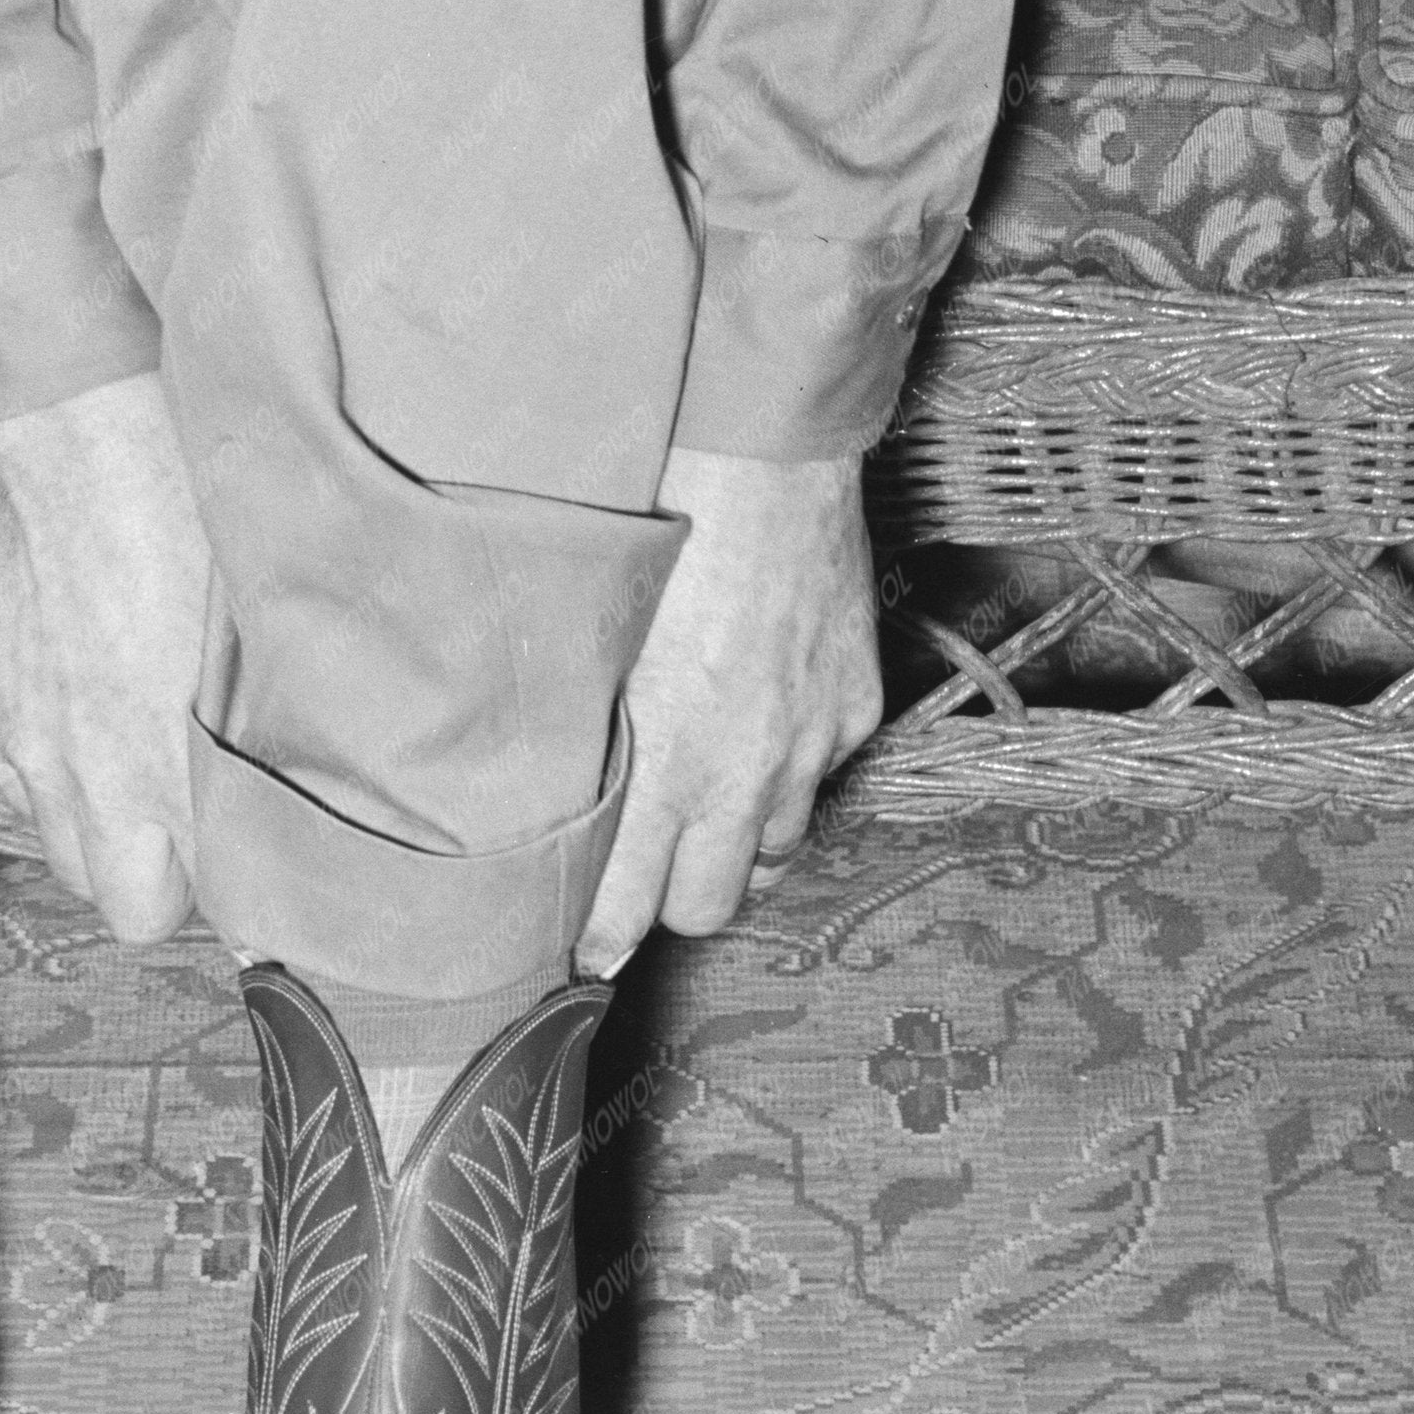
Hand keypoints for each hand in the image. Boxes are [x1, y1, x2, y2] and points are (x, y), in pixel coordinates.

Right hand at [0, 368, 211, 943]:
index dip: (200, 888)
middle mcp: (72, 777)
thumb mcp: (258, 649)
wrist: (87, 443)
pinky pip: (14, 776)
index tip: (232, 841)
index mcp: (148, 776)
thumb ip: (260, 750)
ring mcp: (15, 743)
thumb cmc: (193, 529)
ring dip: (94, 816)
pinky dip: (45, 760)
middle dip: (149, 865)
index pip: (155, 914)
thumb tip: (291, 808)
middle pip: (103, 895)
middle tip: (191, 799)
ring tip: (136, 744)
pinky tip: (83, 698)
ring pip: (52, 840)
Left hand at [576, 442, 883, 979]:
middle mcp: (745, 771)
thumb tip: (558, 808)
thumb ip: (587, 743)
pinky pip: (819, 779)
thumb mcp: (596, 647)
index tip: (581, 955)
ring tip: (704, 812)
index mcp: (667, 760)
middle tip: (641, 878)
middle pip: (709, 907)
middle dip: (669, 904)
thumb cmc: (659, 530)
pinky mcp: (856, 710)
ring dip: (735, 846)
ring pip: (771, 853)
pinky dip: (789, 775)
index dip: (600, 940)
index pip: (627, 904)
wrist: (765, 457)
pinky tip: (760, 733)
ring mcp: (810, 745)